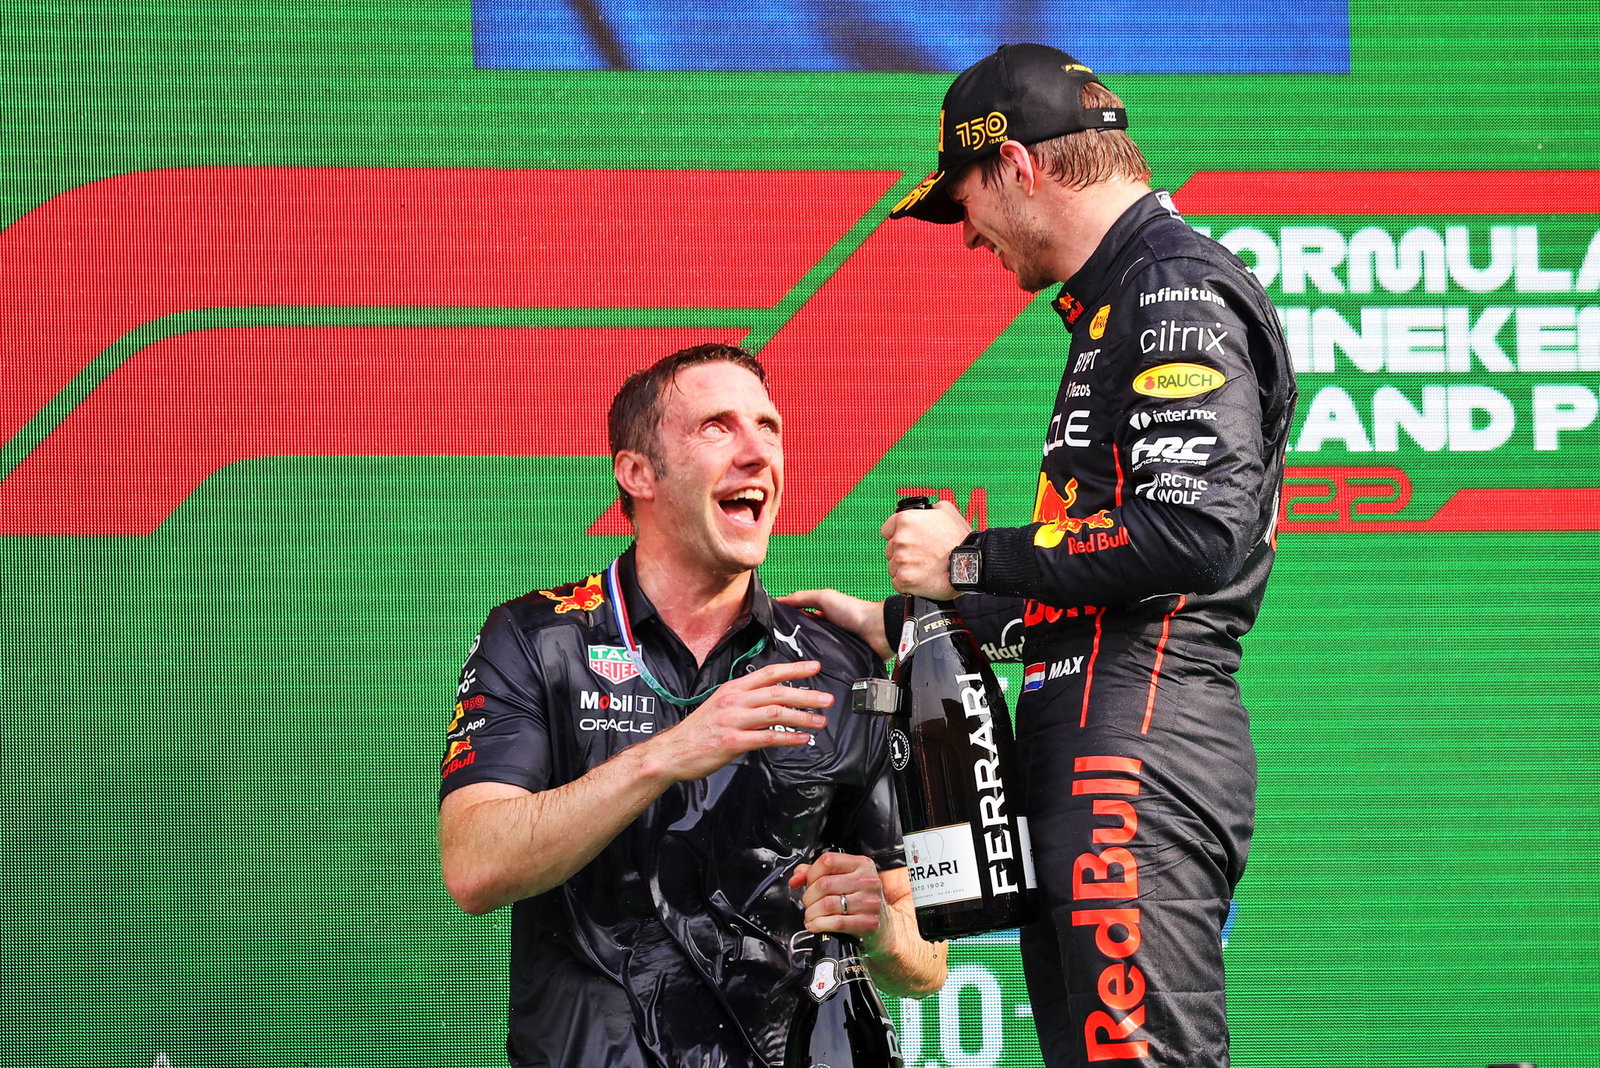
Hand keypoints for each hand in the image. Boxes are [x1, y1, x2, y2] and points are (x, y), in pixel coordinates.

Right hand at [643, 660, 831, 782]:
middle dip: (806, 694)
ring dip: (802, 717)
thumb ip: (744, 699)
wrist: (673, 751)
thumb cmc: (699, 730)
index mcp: (733, 688)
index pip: (769, 673)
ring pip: (775, 713)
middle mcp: (734, 700)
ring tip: (821, 722)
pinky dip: (788, 738)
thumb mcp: (720, 704)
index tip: (815, 667)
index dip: (794, 669)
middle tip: (827, 699)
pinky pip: (767, 738)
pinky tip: (802, 740)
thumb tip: (771, 698)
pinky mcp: (733, 742)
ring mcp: (733, 720)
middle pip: (777, 692)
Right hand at [776, 589, 889, 658]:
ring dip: (806, 656)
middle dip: (794, 643)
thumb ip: (802, 597)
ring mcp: (835, 645)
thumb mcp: (824, 597)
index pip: (800, 618)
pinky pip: (826, 664)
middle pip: (805, 637)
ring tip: (790, 663)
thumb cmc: (854, 611)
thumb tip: (779, 600)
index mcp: (823, 614)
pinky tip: (809, 669)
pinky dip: (819, 665)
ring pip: (814, 652)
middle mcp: (828, 630)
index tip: (772, 632)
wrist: (877, 631)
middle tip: (779, 652)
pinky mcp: (842, 659)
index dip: (787, 623)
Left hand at [788, 850, 888, 942]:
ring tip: (811, 916)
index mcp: (861, 864)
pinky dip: (820, 925)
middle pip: (824, 884)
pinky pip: (837, 922)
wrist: (883, 926)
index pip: (828, 860)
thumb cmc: (859, 900)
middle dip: (808, 897)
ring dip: (812, 913)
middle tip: (808, 904)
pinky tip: (816, 925)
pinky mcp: (869, 922)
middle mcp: (868, 881)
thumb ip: (816, 873)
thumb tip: (796, 878)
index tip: (807, 883)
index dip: (811, 873)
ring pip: (828, 904)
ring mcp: (869, 902)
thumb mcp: (842, 879)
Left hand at [881, 499, 970, 599]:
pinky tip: (922, 578)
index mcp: (905, 520)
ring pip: (893, 567)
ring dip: (905, 569)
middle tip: (923, 556)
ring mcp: (901, 560)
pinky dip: (908, 584)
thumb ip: (930, 509)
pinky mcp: (904, 579)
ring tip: (925, 568)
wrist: (971, 563)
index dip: (898, 536)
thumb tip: (927, 511)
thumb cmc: (961, 539)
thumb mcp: (947, 511)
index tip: (910, 542)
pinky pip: (898, 583)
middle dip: (904, 553)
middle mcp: (900, 539)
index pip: (887, 530)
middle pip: (890, 550)